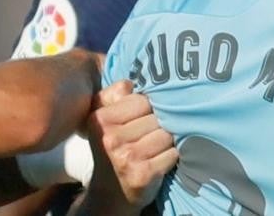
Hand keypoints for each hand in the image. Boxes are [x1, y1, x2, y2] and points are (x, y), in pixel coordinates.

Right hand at [84, 81, 176, 211]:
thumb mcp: (105, 117)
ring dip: (167, 141)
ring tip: (153, 149)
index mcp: (100, 119)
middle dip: (159, 124)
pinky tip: (158, 161)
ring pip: (167, 134)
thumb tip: (133, 81)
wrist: (110, 191)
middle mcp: (110, 138)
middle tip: (148, 137)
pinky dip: (171, 156)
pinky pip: (173, 153)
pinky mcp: (142, 174)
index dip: (149, 109)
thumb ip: (116, 93)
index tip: (141, 120)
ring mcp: (125, 157)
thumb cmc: (114, 147)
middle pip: (158, 116)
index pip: (144, 99)